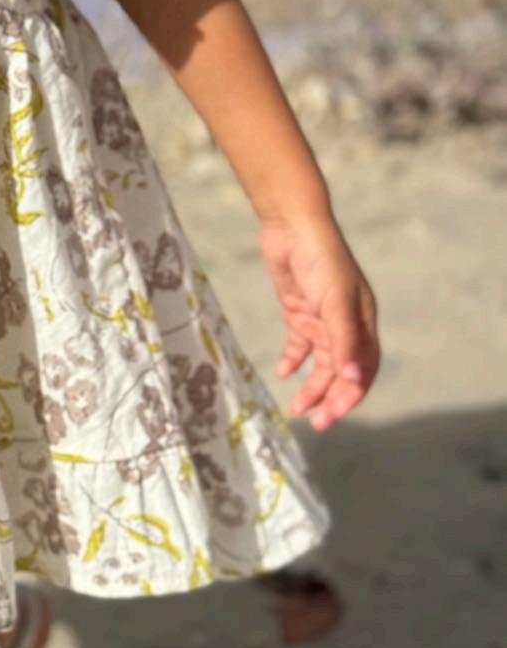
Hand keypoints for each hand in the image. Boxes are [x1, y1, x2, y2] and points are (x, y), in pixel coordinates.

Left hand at [259, 214, 379, 430]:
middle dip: (330, 398)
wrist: (291, 225)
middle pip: (342, 370)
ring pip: (320, 362)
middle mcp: (345, 324)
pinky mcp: (298, 310)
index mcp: (363, 322)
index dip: (351, 393)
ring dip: (311, 386)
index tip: (334, 414)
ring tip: (296, 409)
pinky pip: (299, 343)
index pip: (363, 368)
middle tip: (316, 423)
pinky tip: (283, 372)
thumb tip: (355, 381)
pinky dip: (293, 360)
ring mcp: (320, 317)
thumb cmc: (321, 260)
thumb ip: (344, 341)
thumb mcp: (335, 302)